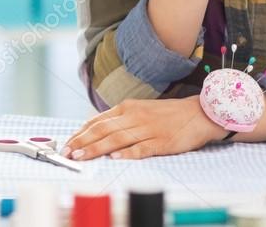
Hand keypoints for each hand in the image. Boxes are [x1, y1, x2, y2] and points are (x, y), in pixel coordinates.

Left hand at [61, 97, 226, 160]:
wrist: (198, 113)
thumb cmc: (167, 114)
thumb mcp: (140, 110)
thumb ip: (119, 119)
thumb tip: (94, 129)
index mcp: (128, 108)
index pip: (99, 121)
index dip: (81, 133)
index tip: (67, 143)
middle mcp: (135, 117)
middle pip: (104, 130)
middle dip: (82, 142)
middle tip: (67, 152)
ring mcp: (148, 130)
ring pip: (117, 139)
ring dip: (97, 148)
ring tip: (81, 156)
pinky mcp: (161, 142)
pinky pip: (141, 148)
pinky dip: (127, 153)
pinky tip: (115, 157)